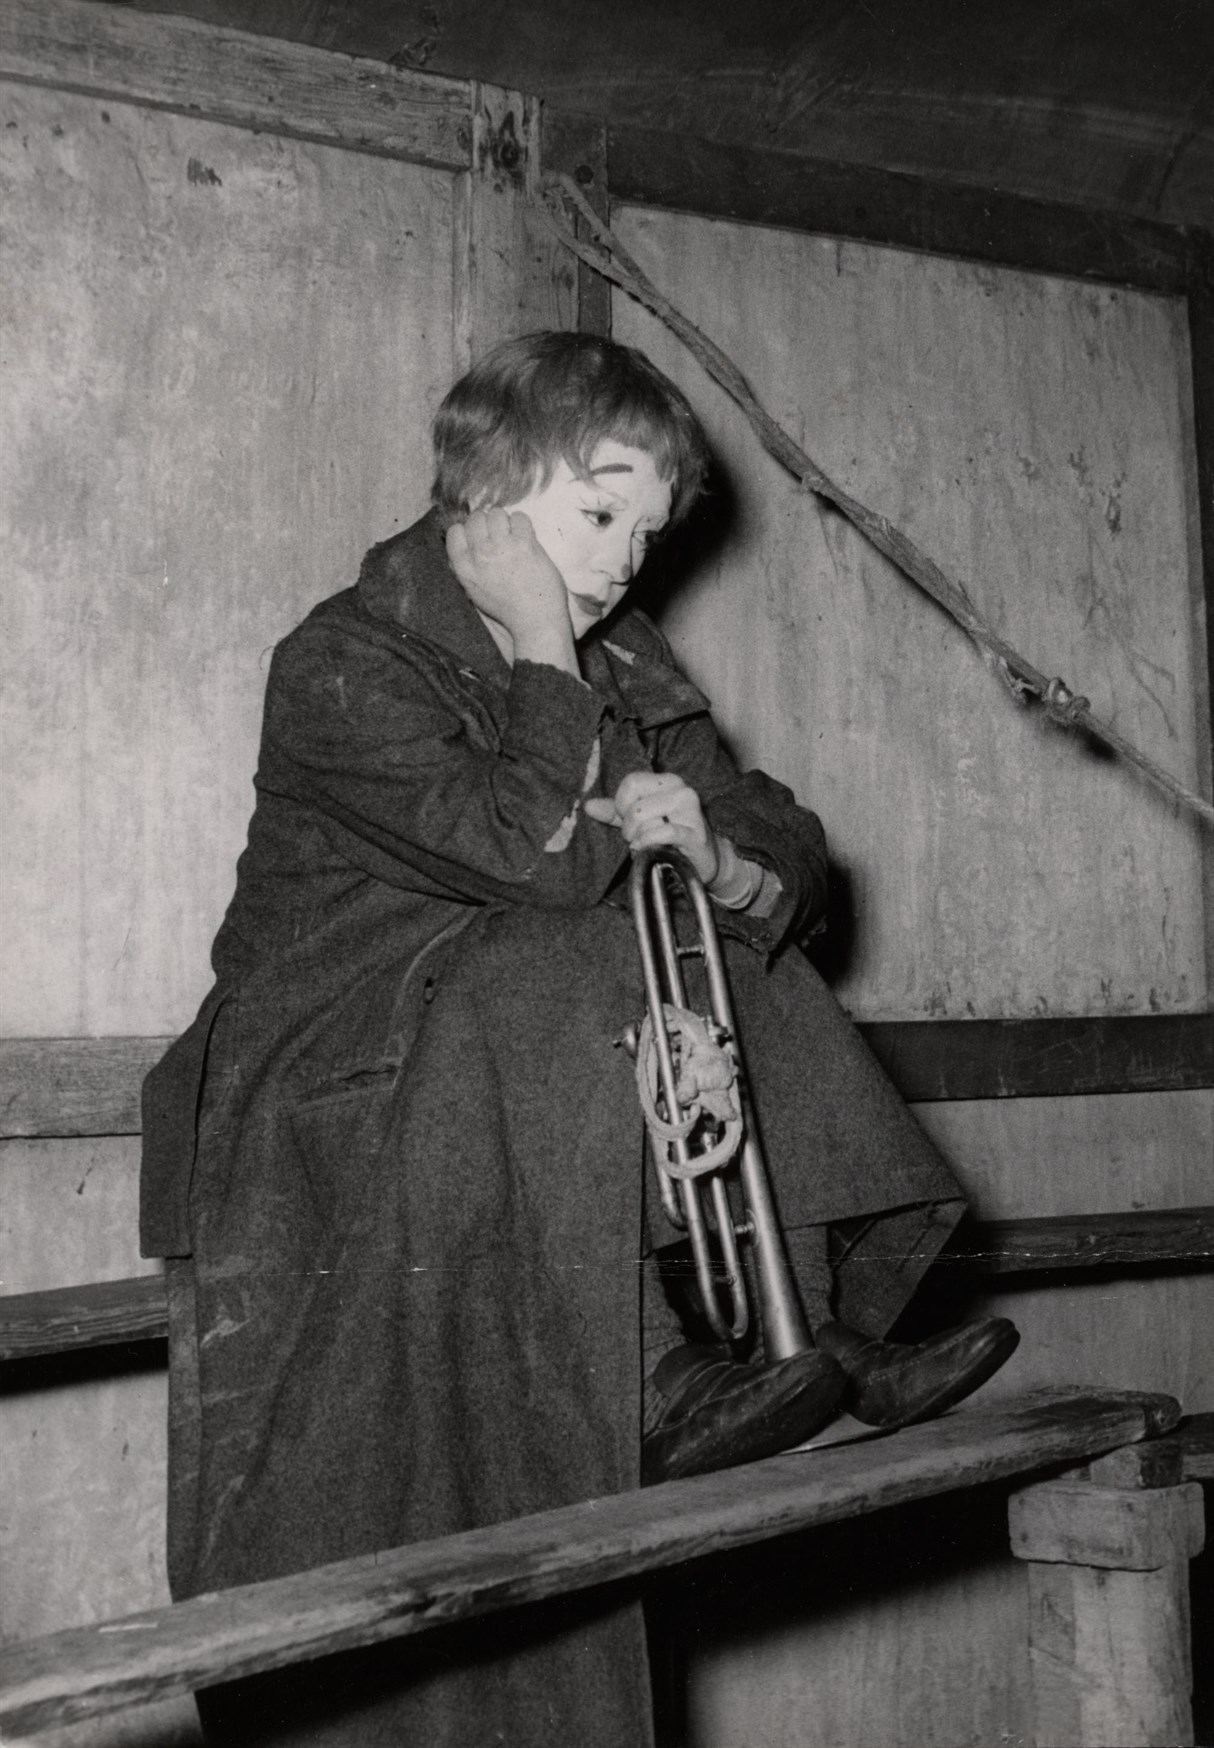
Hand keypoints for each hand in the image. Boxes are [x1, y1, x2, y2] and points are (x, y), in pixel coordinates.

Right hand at [446, 508, 570, 651]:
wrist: (534, 620)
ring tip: (513, 536)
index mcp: (463, 567)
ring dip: (506, 521)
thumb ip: (465, 566)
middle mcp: (479, 554)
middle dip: (488, 523)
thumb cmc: (506, 608)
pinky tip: (526, 538)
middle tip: (500, 536)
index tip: (480, 537)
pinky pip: (520, 517)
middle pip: (476, 518)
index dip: (468, 530)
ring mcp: (502, 548)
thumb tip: (461, 541)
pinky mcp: (524, 545)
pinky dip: (523, 524)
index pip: (455, 531)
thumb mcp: (473, 590)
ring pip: (497, 513)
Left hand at [584, 771, 721, 885]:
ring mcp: (691, 811)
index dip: (621, 805)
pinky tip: (652, 851)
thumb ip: (616, 813)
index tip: (628, 820)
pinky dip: (649, 844)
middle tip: (637, 837)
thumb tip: (589, 806)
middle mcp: (681, 790)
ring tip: (646, 845)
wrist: (703, 862)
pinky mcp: (695, 834)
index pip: (631, 782)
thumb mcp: (641, 821)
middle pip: (634, 803)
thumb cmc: (671, 839)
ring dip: (638, 838)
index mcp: (667, 781)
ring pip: (643, 816)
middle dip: (628, 826)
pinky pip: (661, 833)